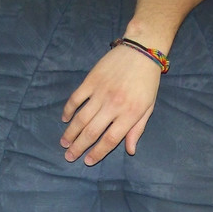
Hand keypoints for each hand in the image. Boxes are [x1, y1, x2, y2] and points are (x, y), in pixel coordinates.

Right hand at [60, 45, 161, 165]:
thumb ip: (137, 129)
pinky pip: (76, 99)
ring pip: (81, 118)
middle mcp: (113, 105)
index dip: (98, 153)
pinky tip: (65, 119)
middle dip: (79, 147)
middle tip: (69, 157)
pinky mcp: (91, 80)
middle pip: (92, 132)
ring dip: (70, 133)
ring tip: (64, 143)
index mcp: (129, 114)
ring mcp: (100, 92)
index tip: (87, 161)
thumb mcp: (148, 107)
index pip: (110, 140)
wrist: (142, 50)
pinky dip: (68, 110)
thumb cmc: (147, 81)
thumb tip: (130, 151)